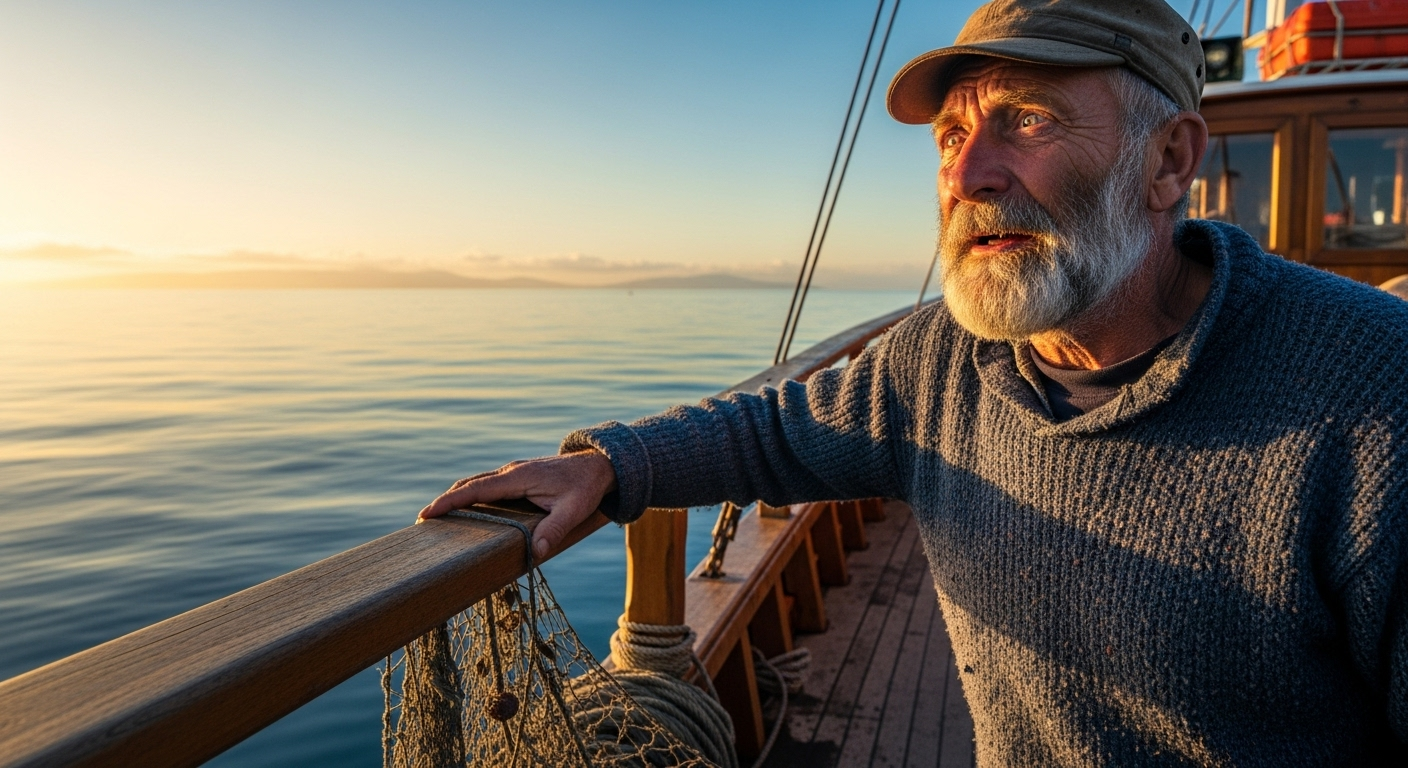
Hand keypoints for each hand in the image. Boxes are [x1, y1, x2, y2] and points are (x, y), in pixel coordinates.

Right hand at [418, 450, 617, 559]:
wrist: (599, 465)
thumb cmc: (586, 488)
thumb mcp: (574, 511)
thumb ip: (554, 530)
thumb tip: (535, 553)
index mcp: (518, 478)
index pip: (476, 489)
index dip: (450, 501)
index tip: (427, 513)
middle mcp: (510, 471)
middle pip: (469, 484)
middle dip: (446, 501)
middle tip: (423, 521)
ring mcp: (513, 472)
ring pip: (477, 483)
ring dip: (457, 497)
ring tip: (437, 517)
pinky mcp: (518, 476)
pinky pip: (487, 484)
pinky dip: (471, 494)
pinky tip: (466, 509)